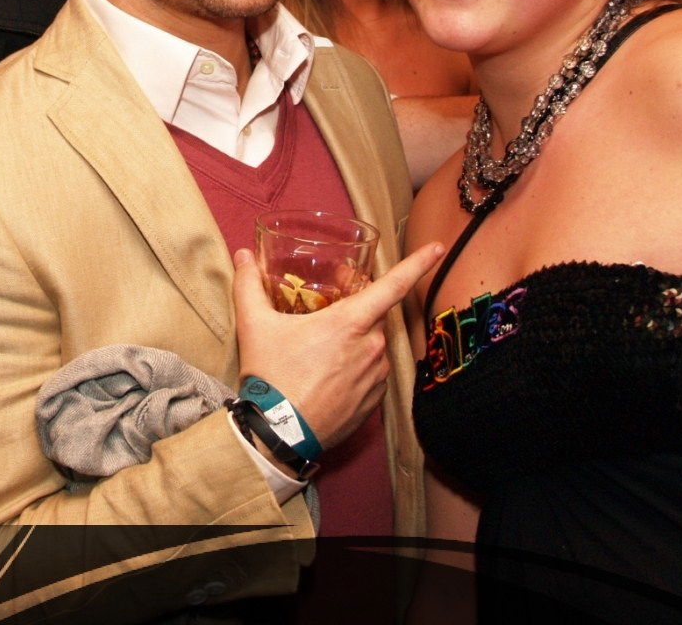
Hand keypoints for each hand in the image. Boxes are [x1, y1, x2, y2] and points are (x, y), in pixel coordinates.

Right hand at [232, 241, 442, 448]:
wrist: (279, 434)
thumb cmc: (272, 376)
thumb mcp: (255, 325)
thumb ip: (249, 285)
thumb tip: (242, 256)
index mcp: (350, 322)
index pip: (393, 285)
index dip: (418, 263)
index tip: (439, 247)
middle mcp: (371, 347)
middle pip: (375, 314)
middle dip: (358, 307)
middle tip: (330, 308)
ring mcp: (376, 377)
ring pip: (374, 344)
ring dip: (356, 339)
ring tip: (322, 349)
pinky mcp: (374, 402)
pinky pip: (372, 373)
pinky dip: (357, 367)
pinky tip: (329, 374)